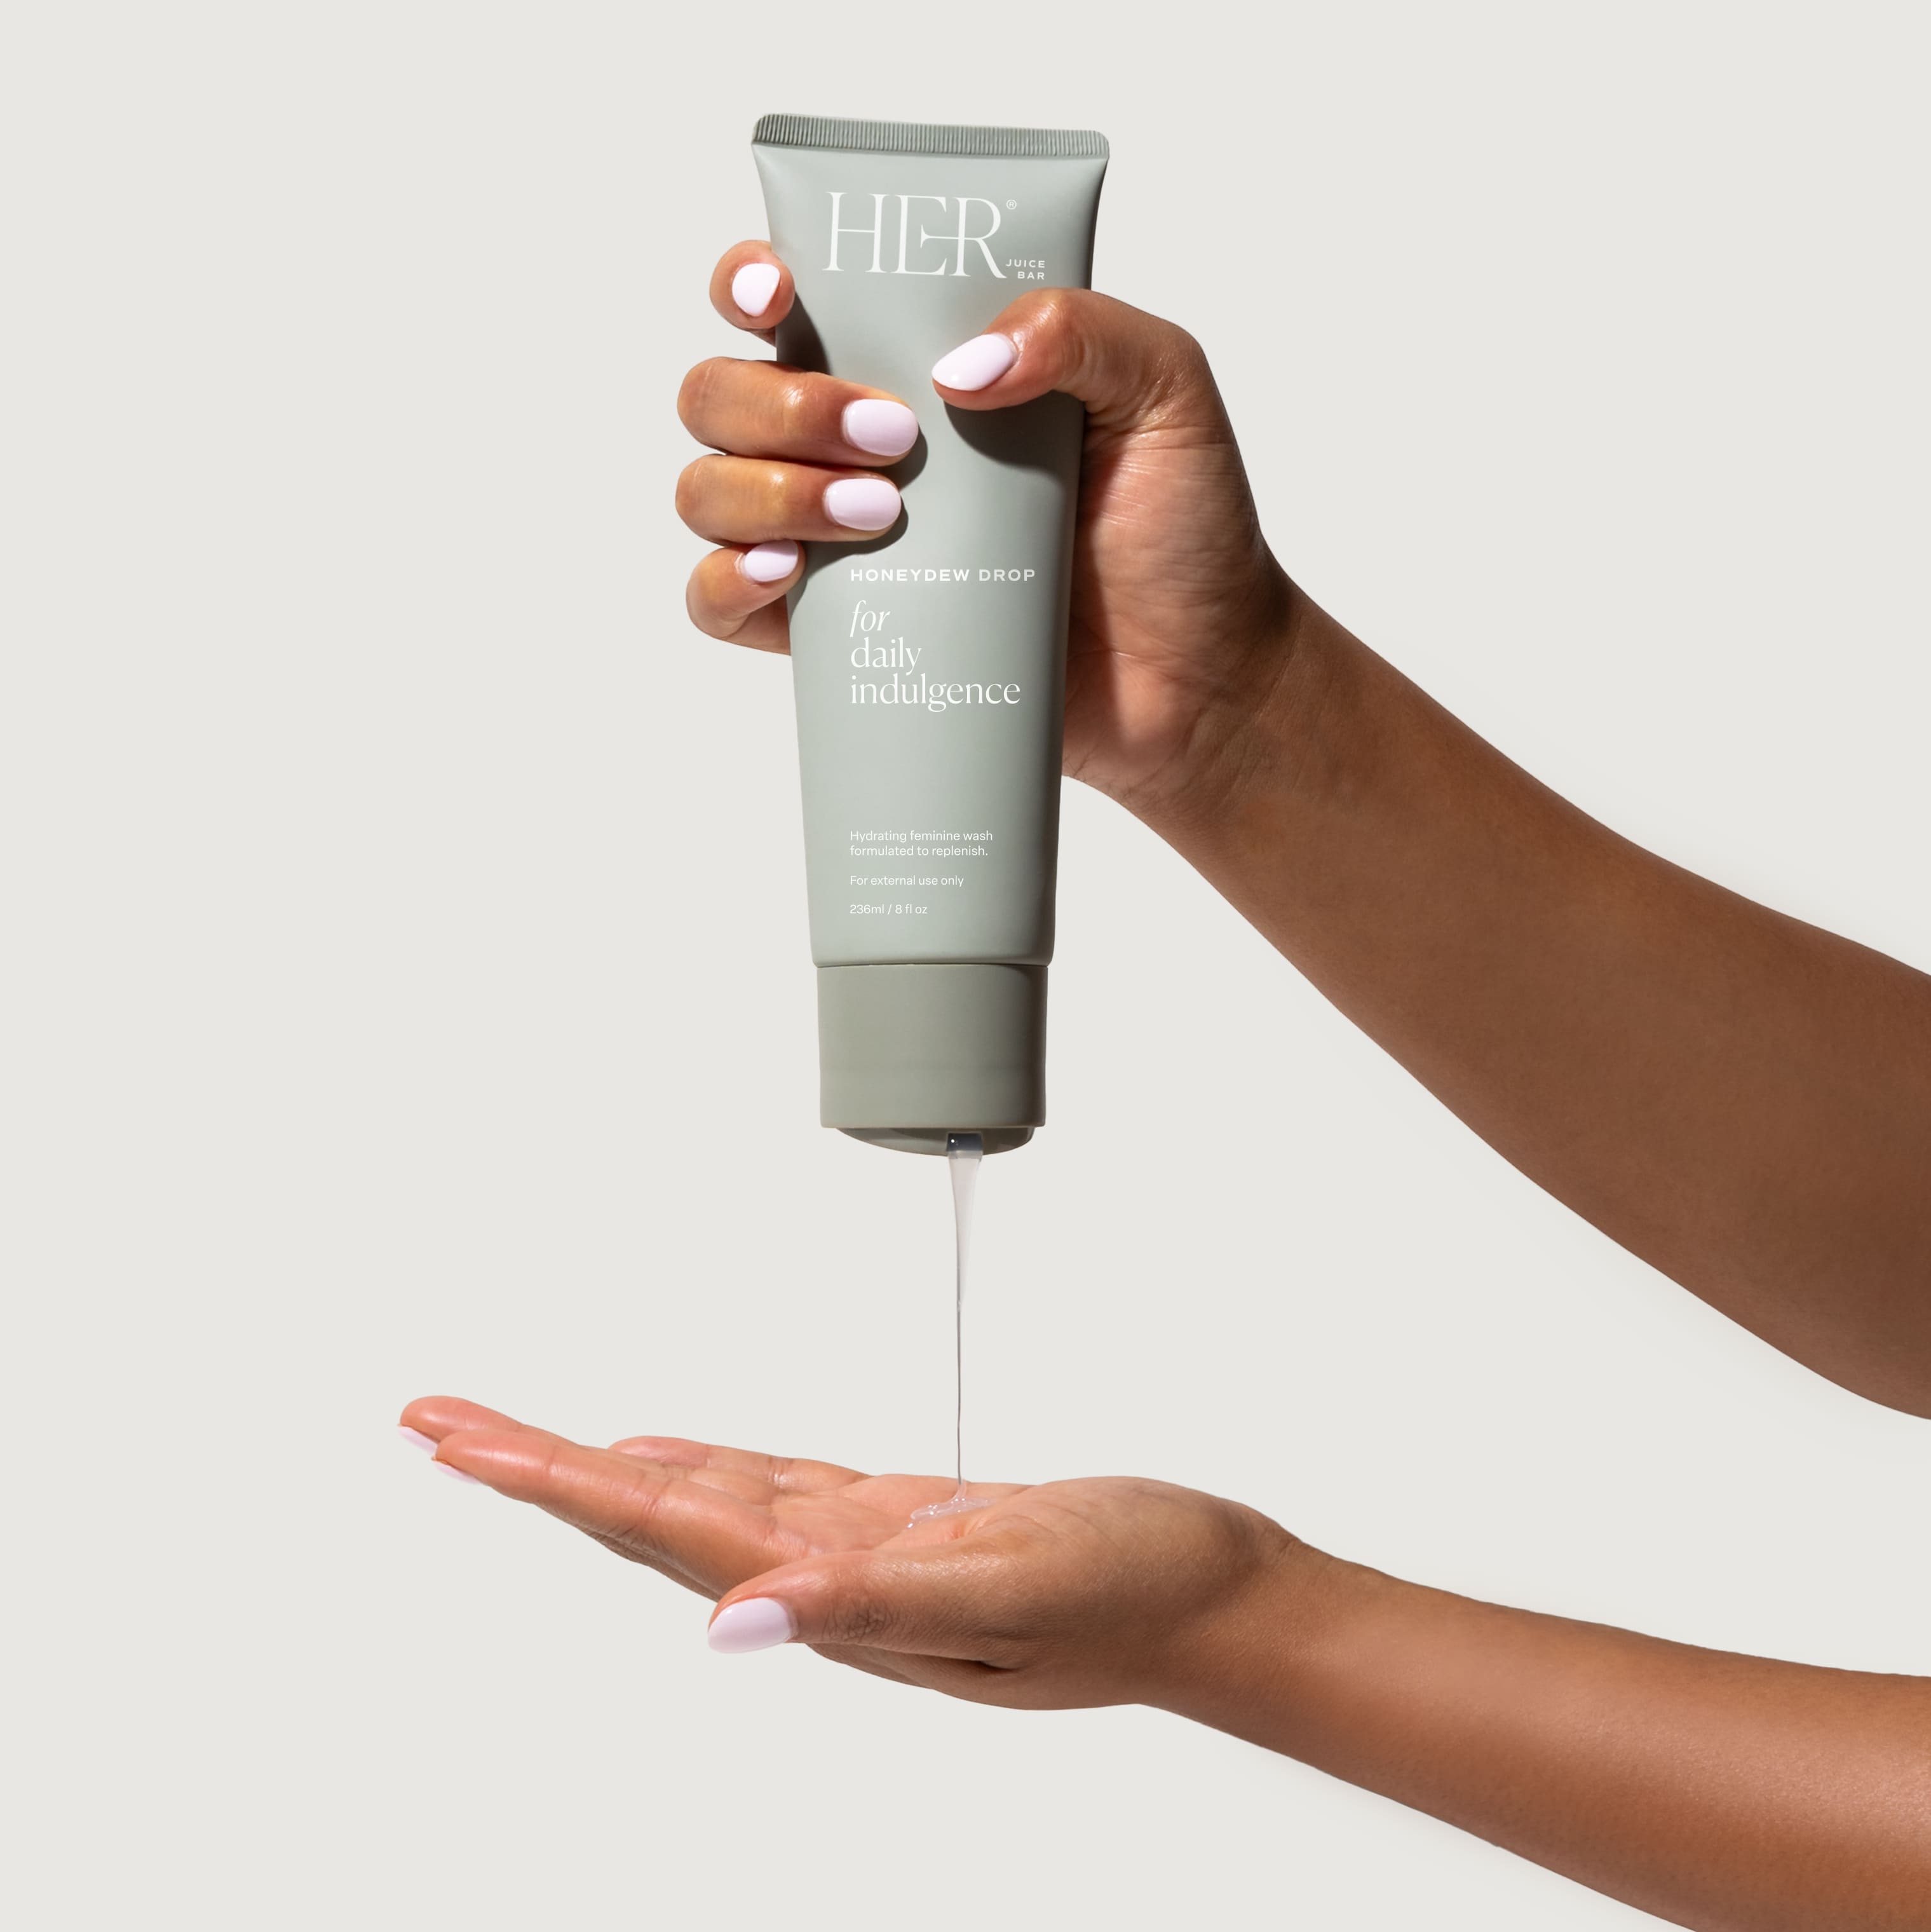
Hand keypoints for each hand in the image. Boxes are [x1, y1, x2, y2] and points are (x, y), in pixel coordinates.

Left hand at [399, 1396, 1295, 1707]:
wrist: (1213, 1595)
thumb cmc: (1137, 1593)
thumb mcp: (1014, 1587)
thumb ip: (872, 1606)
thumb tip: (735, 1618)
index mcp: (838, 1593)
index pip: (660, 1529)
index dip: (553, 1483)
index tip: (459, 1447)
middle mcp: (827, 1578)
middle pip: (647, 1512)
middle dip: (534, 1465)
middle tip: (435, 1422)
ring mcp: (859, 1551)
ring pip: (695, 1495)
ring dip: (596, 1462)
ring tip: (509, 1435)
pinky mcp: (899, 1522)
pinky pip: (770, 1488)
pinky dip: (698, 1465)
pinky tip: (657, 1455)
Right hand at [677, 245, 1295, 817]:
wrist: (1198, 681)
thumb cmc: (1183, 533)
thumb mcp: (1167, 393)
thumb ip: (1080, 331)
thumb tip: (959, 365)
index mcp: (918, 366)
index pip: (791, 302)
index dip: (748, 282)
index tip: (775, 291)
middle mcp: (855, 447)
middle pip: (721, 394)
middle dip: (777, 403)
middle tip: (890, 436)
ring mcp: (836, 545)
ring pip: (708, 491)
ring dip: (762, 488)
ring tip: (877, 515)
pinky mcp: (836, 640)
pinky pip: (718, 606)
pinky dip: (723, 582)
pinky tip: (785, 572)